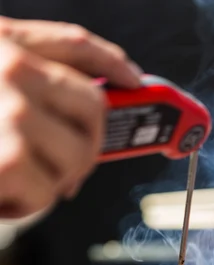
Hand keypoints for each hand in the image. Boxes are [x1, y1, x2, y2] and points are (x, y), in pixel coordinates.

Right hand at [0, 17, 142, 218]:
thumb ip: (23, 83)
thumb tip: (85, 109)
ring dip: (53, 181)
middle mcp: (8, 69)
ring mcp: (9, 111)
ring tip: (15, 181)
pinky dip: (27, 206)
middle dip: (87, 148)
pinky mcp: (8, 158)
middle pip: (93, 110)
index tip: (134, 82)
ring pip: (77, 156)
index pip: (76, 46)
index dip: (113, 66)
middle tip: (68, 170)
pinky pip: (49, 192)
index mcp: (0, 44)